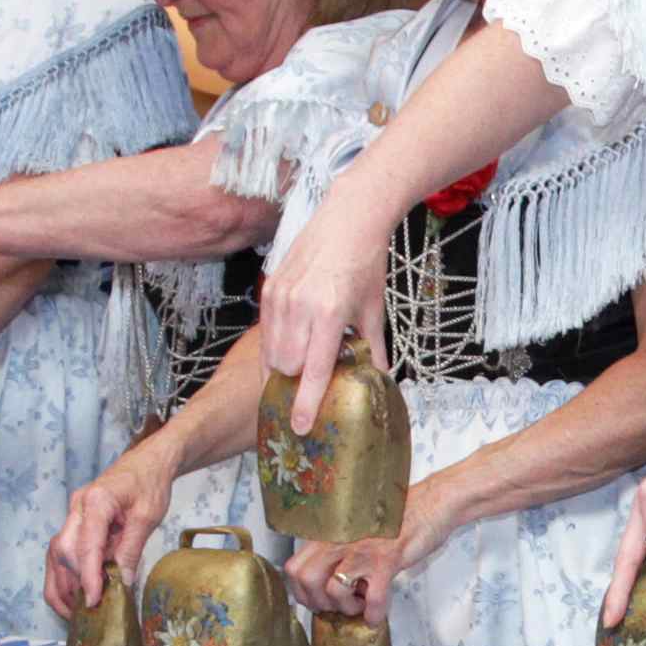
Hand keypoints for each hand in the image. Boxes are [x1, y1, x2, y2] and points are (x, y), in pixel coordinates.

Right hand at [47, 452, 174, 614]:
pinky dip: (67, 573)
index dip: (87, 577)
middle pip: (63, 552)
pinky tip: (77, 593)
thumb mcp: (148, 517)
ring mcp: (73, 514)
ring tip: (76, 611)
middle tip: (87, 611)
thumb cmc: (150, 483)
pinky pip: (63, 551)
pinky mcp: (76, 522)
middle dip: (71, 584)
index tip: (93, 601)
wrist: (147, 462)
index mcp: (96, 502)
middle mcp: (77, 508)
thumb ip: (132, 549)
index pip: (85, 546)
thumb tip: (122, 582)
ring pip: (56, 554)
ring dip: (62, 583)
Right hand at [253, 184, 395, 415]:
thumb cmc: (365, 264)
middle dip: (296, 384)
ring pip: (271, 352)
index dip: (305, 403)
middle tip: (309, 388)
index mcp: (329, 314)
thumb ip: (373, 349)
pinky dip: (277, 344)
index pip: (312, 371)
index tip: (299, 426)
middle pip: (285, 368)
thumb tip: (380, 380)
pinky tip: (293, 343)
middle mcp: (299, 306)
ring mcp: (280, 296)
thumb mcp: (373, 310)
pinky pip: (265, 331)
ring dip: (284, 366)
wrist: (349, 219)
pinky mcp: (269, 287)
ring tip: (302, 366)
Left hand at [288, 524, 415, 622]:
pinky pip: (374, 599)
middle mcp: (340, 540)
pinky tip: (377, 614)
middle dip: (319, 602)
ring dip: (346, 607)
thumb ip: (336, 550)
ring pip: (334, 589)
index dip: (302, 591)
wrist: (429, 504)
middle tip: (337, 605)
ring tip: (360, 605)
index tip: (317, 599)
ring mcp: (363, 550)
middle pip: (306, 579)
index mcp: (330, 533)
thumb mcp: (355, 531)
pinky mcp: (387, 561)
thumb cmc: (394, 520)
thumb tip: (327, 581)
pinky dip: (374, 614)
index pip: (294, 567)